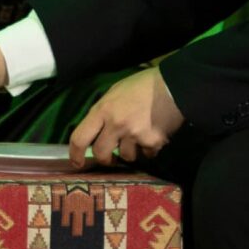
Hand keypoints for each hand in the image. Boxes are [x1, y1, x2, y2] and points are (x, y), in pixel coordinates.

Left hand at [66, 67, 182, 167]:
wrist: (173, 85)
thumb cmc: (142, 85)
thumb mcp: (115, 93)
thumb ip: (104, 112)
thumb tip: (97, 130)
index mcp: (103, 110)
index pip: (80, 137)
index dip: (75, 154)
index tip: (76, 163)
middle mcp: (115, 124)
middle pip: (101, 154)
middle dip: (105, 158)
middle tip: (111, 157)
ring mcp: (134, 135)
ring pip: (126, 156)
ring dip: (131, 151)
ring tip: (139, 137)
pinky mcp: (152, 142)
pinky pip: (147, 155)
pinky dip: (149, 149)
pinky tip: (153, 135)